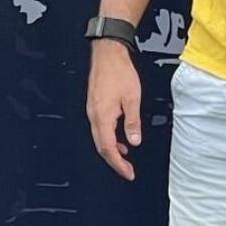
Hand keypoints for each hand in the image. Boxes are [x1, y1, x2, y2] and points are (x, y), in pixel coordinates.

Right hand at [86, 42, 142, 179]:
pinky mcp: (94, 105)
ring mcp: (92, 110)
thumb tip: (134, 142)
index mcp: (102, 116)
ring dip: (112, 150)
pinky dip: (109, 138)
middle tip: (127, 170)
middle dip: (114, 161)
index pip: (108, 148)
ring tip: (125, 158)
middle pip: (101, 147)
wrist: (107, 53)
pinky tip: (120, 138)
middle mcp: (94, 116)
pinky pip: (100, 128)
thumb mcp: (132, 98)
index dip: (118, 164)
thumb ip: (132, 122)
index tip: (128, 173)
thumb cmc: (119, 71)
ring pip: (100, 138)